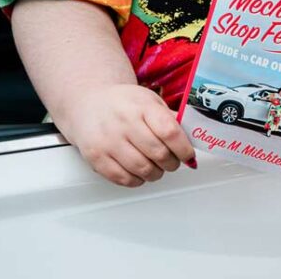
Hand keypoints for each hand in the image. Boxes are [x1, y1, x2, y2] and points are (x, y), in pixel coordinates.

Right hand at [60, 84, 195, 186]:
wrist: (88, 103)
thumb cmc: (122, 103)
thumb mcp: (149, 101)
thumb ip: (170, 119)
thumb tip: (192, 139)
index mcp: (141, 106)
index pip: (170, 132)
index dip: (184, 149)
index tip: (188, 155)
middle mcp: (123, 123)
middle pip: (159, 154)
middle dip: (172, 163)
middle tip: (173, 162)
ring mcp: (108, 141)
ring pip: (143, 170)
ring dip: (156, 173)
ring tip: (156, 166)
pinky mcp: (96, 158)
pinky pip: (124, 179)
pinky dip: (138, 180)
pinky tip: (139, 170)